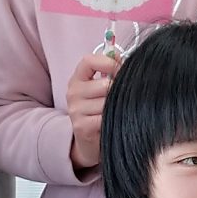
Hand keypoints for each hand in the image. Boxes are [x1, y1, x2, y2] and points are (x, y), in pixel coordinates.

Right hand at [65, 50, 119, 173]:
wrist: (89, 143)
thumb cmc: (99, 112)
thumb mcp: (100, 89)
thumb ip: (109, 71)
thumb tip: (119, 55)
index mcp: (77, 79)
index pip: (89, 60)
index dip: (108, 62)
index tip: (120, 70)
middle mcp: (73, 93)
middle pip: (105, 83)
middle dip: (119, 90)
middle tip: (123, 97)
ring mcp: (76, 110)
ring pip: (108, 101)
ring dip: (118, 106)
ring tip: (117, 112)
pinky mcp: (82, 126)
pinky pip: (106, 117)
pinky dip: (115, 119)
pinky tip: (114, 122)